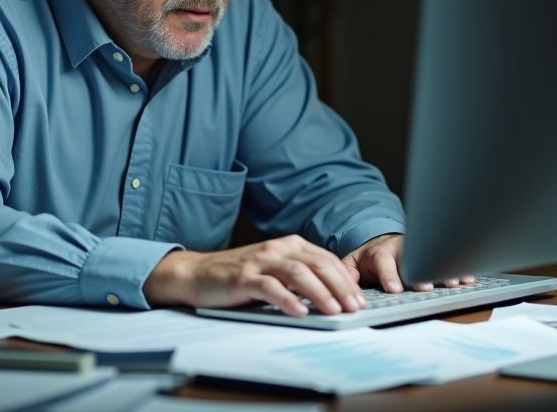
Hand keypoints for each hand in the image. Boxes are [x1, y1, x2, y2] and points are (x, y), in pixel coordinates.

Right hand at [143, 235, 365, 316]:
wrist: (197, 274)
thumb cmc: (239, 276)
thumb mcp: (275, 270)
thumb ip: (301, 276)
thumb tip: (336, 292)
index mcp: (289, 245)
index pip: (325, 259)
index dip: (345, 279)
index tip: (359, 299)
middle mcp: (277, 249)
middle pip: (317, 264)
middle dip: (340, 286)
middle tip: (354, 307)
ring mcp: (260, 261)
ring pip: (298, 273)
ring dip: (320, 292)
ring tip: (334, 310)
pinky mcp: (243, 277)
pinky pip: (270, 287)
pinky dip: (287, 299)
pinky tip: (299, 312)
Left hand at [341, 233, 478, 293]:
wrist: (382, 242)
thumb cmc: (367, 260)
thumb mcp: (351, 264)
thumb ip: (346, 275)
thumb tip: (340, 288)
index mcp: (380, 253)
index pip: (384, 263)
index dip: (389, 276)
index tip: (394, 289)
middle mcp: (401, 250)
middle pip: (413, 260)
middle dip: (420, 274)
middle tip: (427, 287)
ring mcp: (418, 251)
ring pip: (432, 259)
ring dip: (443, 272)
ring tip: (455, 283)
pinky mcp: (430, 253)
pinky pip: (445, 258)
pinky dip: (456, 269)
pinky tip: (468, 277)